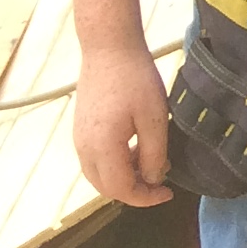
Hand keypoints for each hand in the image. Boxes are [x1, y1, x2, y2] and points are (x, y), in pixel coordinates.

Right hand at [73, 44, 173, 206]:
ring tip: (151, 163)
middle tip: (160, 183)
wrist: (109, 49)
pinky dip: (115, 164)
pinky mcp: (80, 129)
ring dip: (124, 178)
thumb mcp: (154, 117)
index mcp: (102, 147)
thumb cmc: (136, 79)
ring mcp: (79, 139)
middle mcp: (84, 148)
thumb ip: (153, 153)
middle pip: (106, 187)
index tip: (167, 193)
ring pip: (98, 175)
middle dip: (134, 191)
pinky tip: (136, 149)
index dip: (145, 198)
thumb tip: (152, 179)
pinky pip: (95, 160)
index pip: (120, 189)